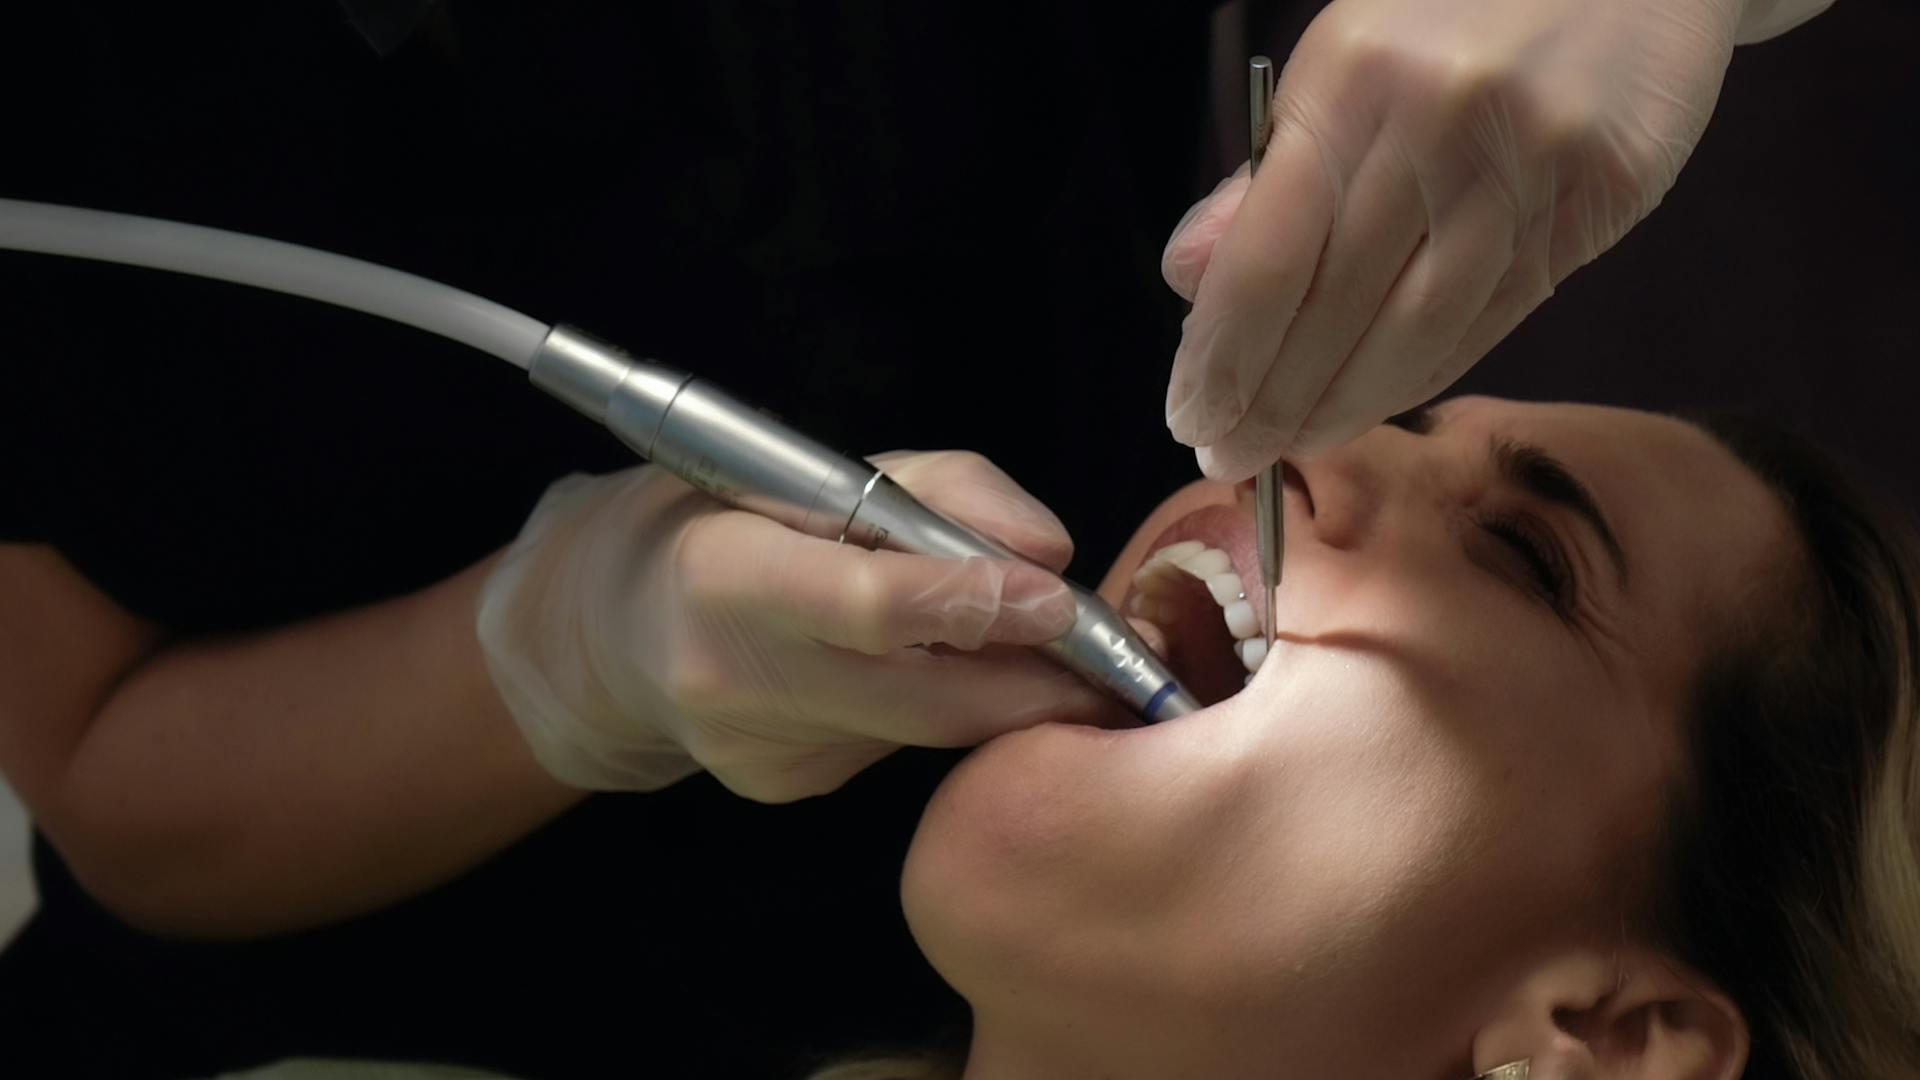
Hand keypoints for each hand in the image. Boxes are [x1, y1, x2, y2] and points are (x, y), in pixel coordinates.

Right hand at [476, 451, 1124, 801]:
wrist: (619, 624)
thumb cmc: (738, 520)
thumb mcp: (825, 469)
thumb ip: (945, 491)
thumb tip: (1049, 552)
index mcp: (728, 574)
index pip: (868, 604)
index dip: (975, 606)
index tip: (1064, 603)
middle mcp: (731, 677)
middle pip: (921, 699)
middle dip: (1035, 683)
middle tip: (1120, 665)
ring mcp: (755, 751)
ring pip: (924, 730)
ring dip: (995, 694)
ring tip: (1025, 648)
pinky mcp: (781, 789)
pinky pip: (895, 750)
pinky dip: (935, 713)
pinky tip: (917, 677)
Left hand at [1162, 0, 1748, 477]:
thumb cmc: (1459, 9)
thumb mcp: (1345, 57)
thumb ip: (1267, 173)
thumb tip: (1189, 277)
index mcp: (1353, 80)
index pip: (1266, 261)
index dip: (1221, 359)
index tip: (1189, 416)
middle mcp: (1438, 123)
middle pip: (1334, 312)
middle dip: (1270, 403)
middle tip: (1230, 455)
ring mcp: (1528, 164)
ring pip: (1416, 333)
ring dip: (1344, 407)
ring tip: (1292, 445)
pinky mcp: (1597, 195)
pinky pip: (1491, 318)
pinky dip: (1423, 375)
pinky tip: (1375, 402)